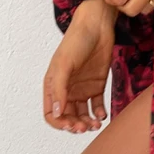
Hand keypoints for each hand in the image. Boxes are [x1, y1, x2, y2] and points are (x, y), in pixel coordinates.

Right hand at [43, 0, 115, 134]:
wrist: (97, 26)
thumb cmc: (76, 42)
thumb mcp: (64, 64)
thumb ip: (60, 89)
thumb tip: (57, 113)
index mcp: (54, 86)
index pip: (52, 114)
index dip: (59, 123)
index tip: (71, 125)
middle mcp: (67, 90)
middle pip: (68, 117)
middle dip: (75, 126)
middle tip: (85, 127)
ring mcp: (82, 89)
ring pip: (82, 114)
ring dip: (88, 123)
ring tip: (96, 124)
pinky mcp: (97, 86)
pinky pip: (96, 106)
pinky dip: (99, 113)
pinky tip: (102, 114)